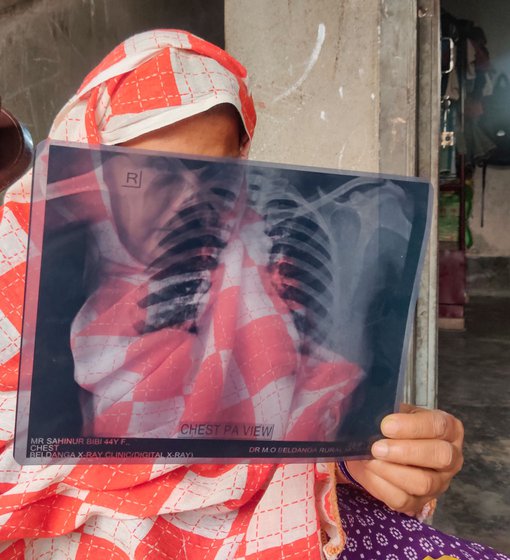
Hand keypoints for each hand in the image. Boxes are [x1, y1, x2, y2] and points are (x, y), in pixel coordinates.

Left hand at [344, 404, 463, 515]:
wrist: (381, 448)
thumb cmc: (394, 427)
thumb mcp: (396, 412)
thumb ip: (390, 411)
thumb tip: (374, 415)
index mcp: (449, 429)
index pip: (439, 426)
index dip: (412, 426)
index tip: (386, 425)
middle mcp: (451, 457)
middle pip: (440, 456)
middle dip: (406, 451)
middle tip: (378, 447)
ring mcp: (439, 483)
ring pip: (424, 482)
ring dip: (393, 471)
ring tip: (372, 460)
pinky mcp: (421, 502)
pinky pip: (405, 500)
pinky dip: (383, 486)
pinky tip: (371, 473)